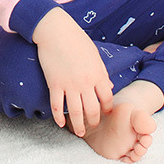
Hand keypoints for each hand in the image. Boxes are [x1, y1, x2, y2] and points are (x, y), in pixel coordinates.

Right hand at [32, 7, 112, 136]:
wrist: (55, 30)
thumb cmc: (75, 39)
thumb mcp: (94, 54)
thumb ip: (102, 72)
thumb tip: (109, 87)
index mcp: (97, 74)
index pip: (107, 98)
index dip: (107, 108)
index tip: (105, 113)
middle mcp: (85, 83)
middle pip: (93, 109)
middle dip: (94, 120)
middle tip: (92, 125)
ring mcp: (69, 85)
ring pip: (76, 112)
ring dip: (79, 125)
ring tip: (79, 132)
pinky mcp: (55, 84)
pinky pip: (57, 105)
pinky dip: (59, 117)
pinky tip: (60, 123)